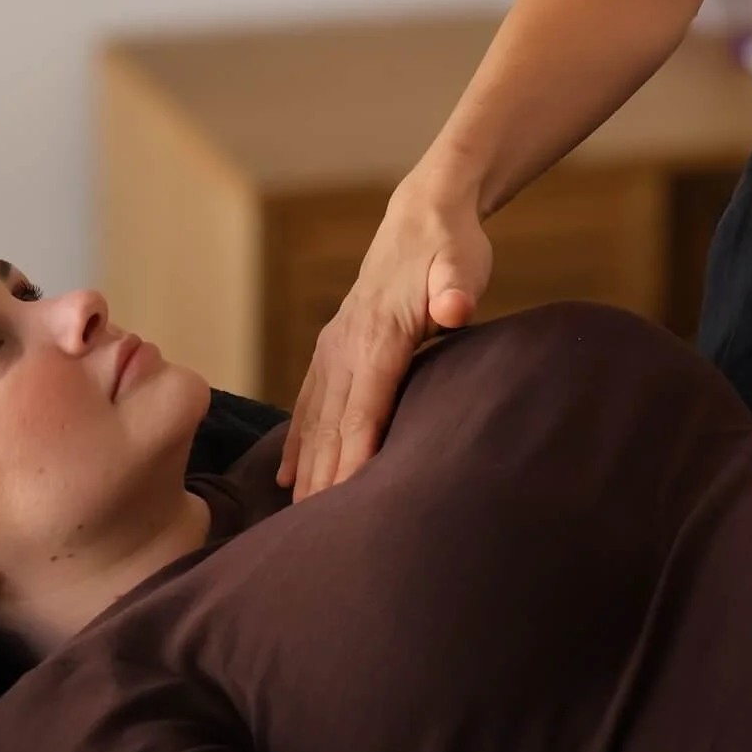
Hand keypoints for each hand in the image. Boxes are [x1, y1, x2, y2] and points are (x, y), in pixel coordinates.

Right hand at [276, 181, 492, 502]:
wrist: (426, 212)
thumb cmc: (452, 243)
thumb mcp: (464, 260)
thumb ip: (457, 285)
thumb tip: (455, 307)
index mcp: (379, 334)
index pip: (364, 409)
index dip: (353, 459)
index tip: (343, 507)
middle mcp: (348, 343)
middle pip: (333, 424)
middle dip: (322, 480)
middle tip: (314, 538)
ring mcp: (337, 343)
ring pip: (316, 417)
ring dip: (306, 468)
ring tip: (296, 521)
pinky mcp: (337, 344)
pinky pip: (310, 399)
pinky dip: (297, 438)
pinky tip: (287, 474)